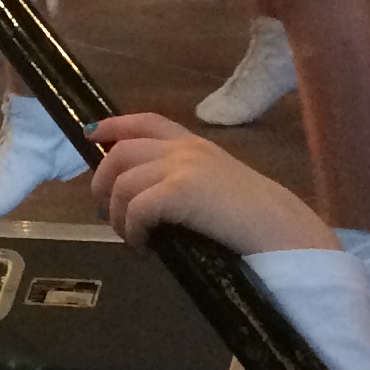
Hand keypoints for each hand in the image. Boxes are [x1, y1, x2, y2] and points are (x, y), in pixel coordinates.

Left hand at [87, 113, 337, 256]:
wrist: (279, 229)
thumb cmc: (253, 218)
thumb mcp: (218, 185)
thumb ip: (186, 181)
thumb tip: (147, 201)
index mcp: (193, 143)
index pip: (144, 121)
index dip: (114, 125)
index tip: (91, 135)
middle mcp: (184, 148)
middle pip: (121, 153)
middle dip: (103, 184)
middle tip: (109, 214)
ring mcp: (181, 167)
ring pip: (122, 183)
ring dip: (117, 216)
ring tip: (131, 240)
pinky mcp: (179, 192)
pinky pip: (136, 208)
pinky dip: (132, 231)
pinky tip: (143, 248)